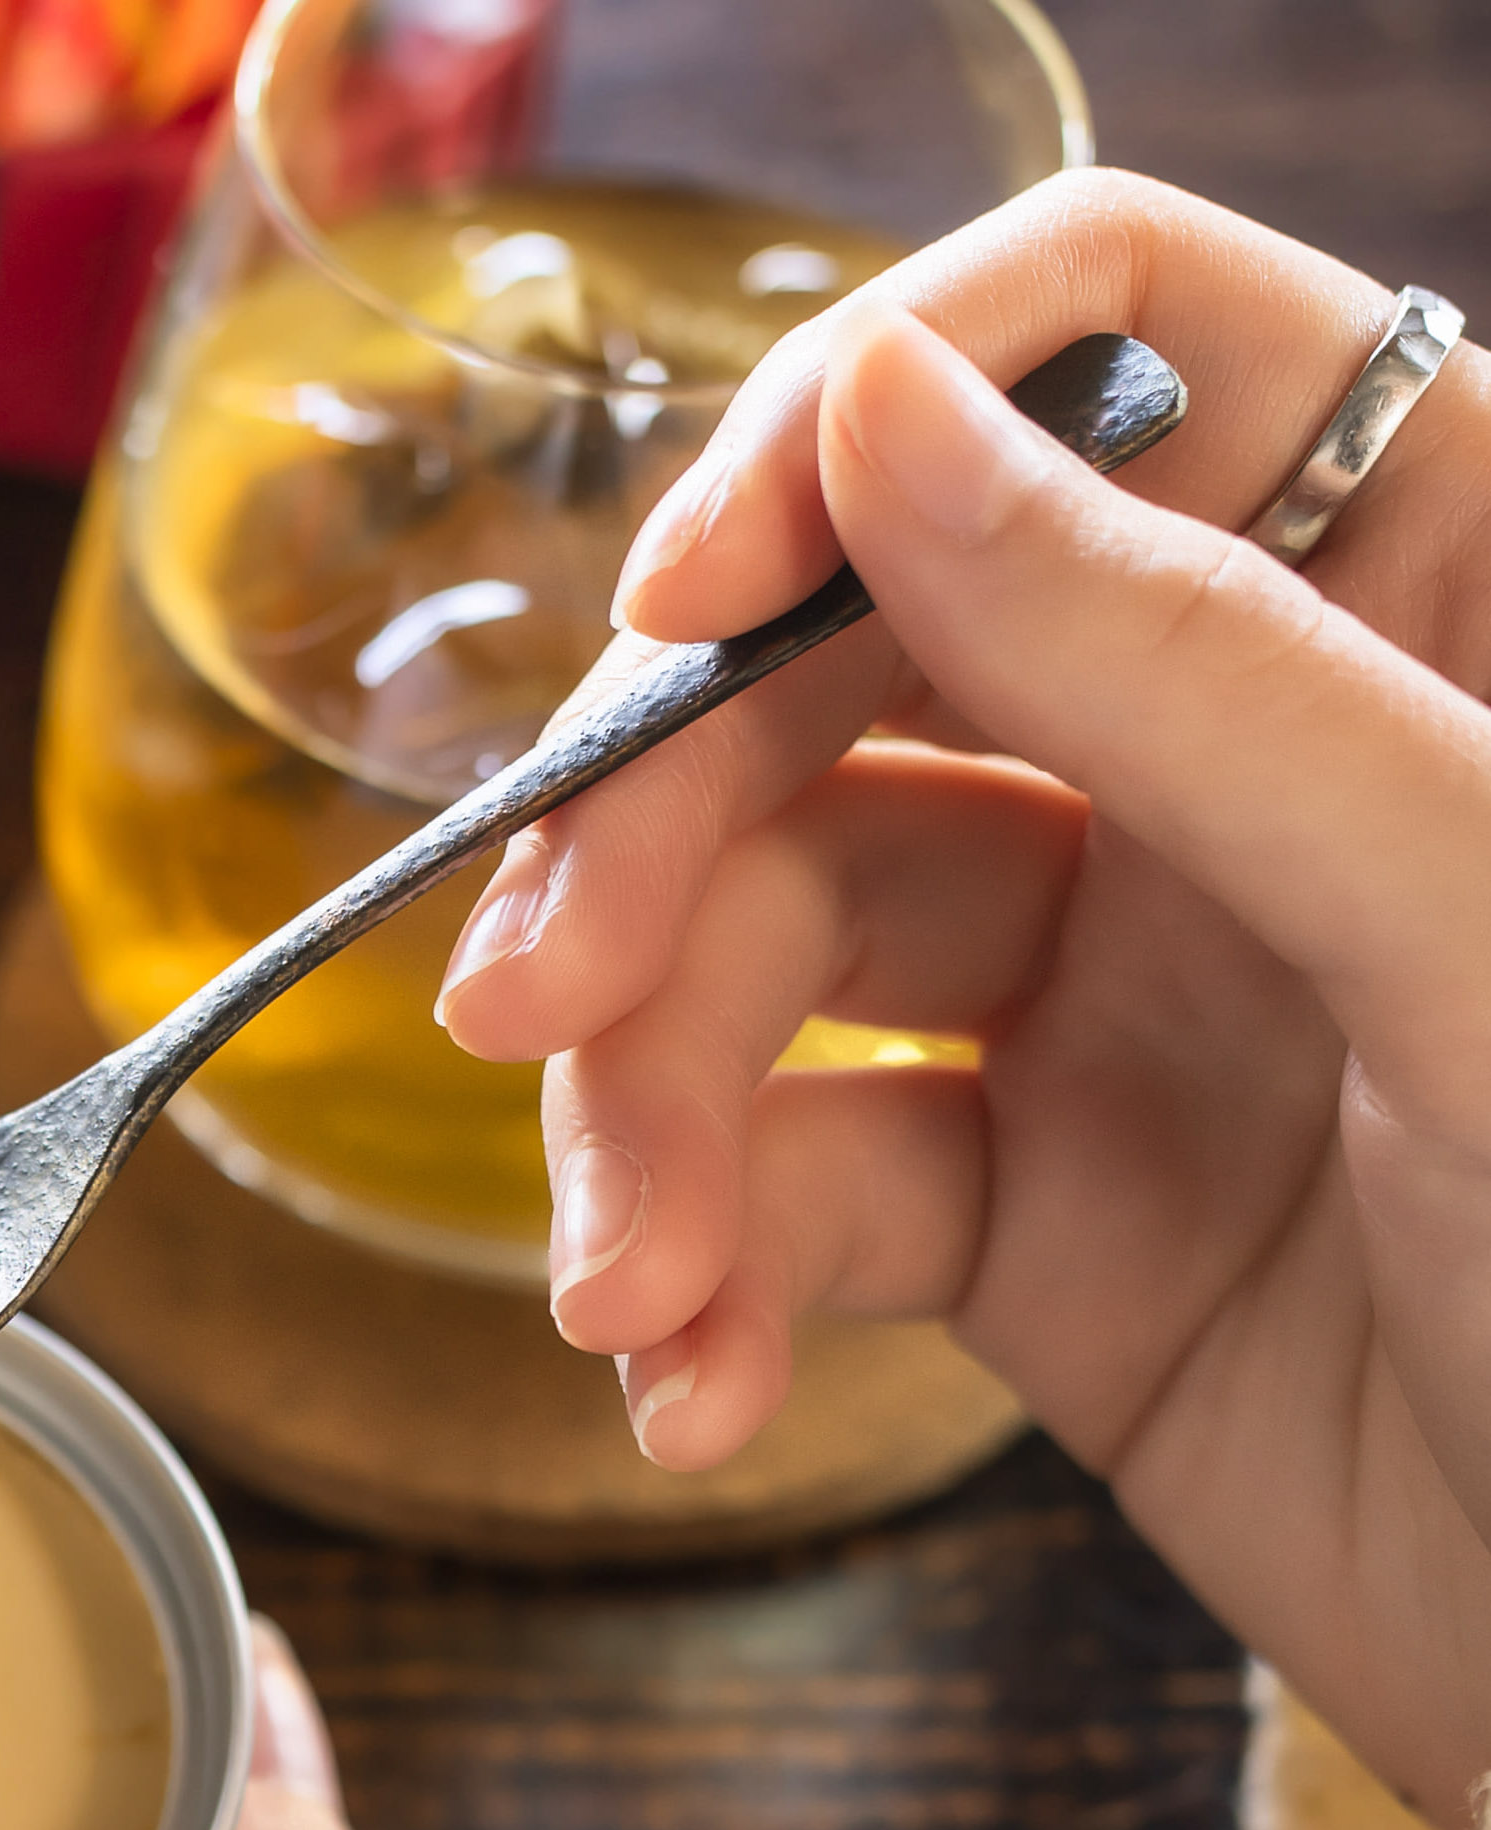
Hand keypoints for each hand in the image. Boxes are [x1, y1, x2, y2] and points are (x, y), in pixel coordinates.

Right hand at [434, 172, 1490, 1829]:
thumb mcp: (1467, 921)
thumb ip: (1186, 664)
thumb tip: (878, 420)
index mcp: (1424, 587)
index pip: (1110, 351)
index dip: (866, 421)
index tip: (678, 606)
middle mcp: (1244, 762)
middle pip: (851, 680)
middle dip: (657, 849)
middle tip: (521, 1008)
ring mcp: (1128, 994)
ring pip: (774, 958)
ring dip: (647, 1120)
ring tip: (623, 1300)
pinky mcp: (1037, 1221)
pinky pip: (799, 1194)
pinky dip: (704, 1286)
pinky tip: (686, 1391)